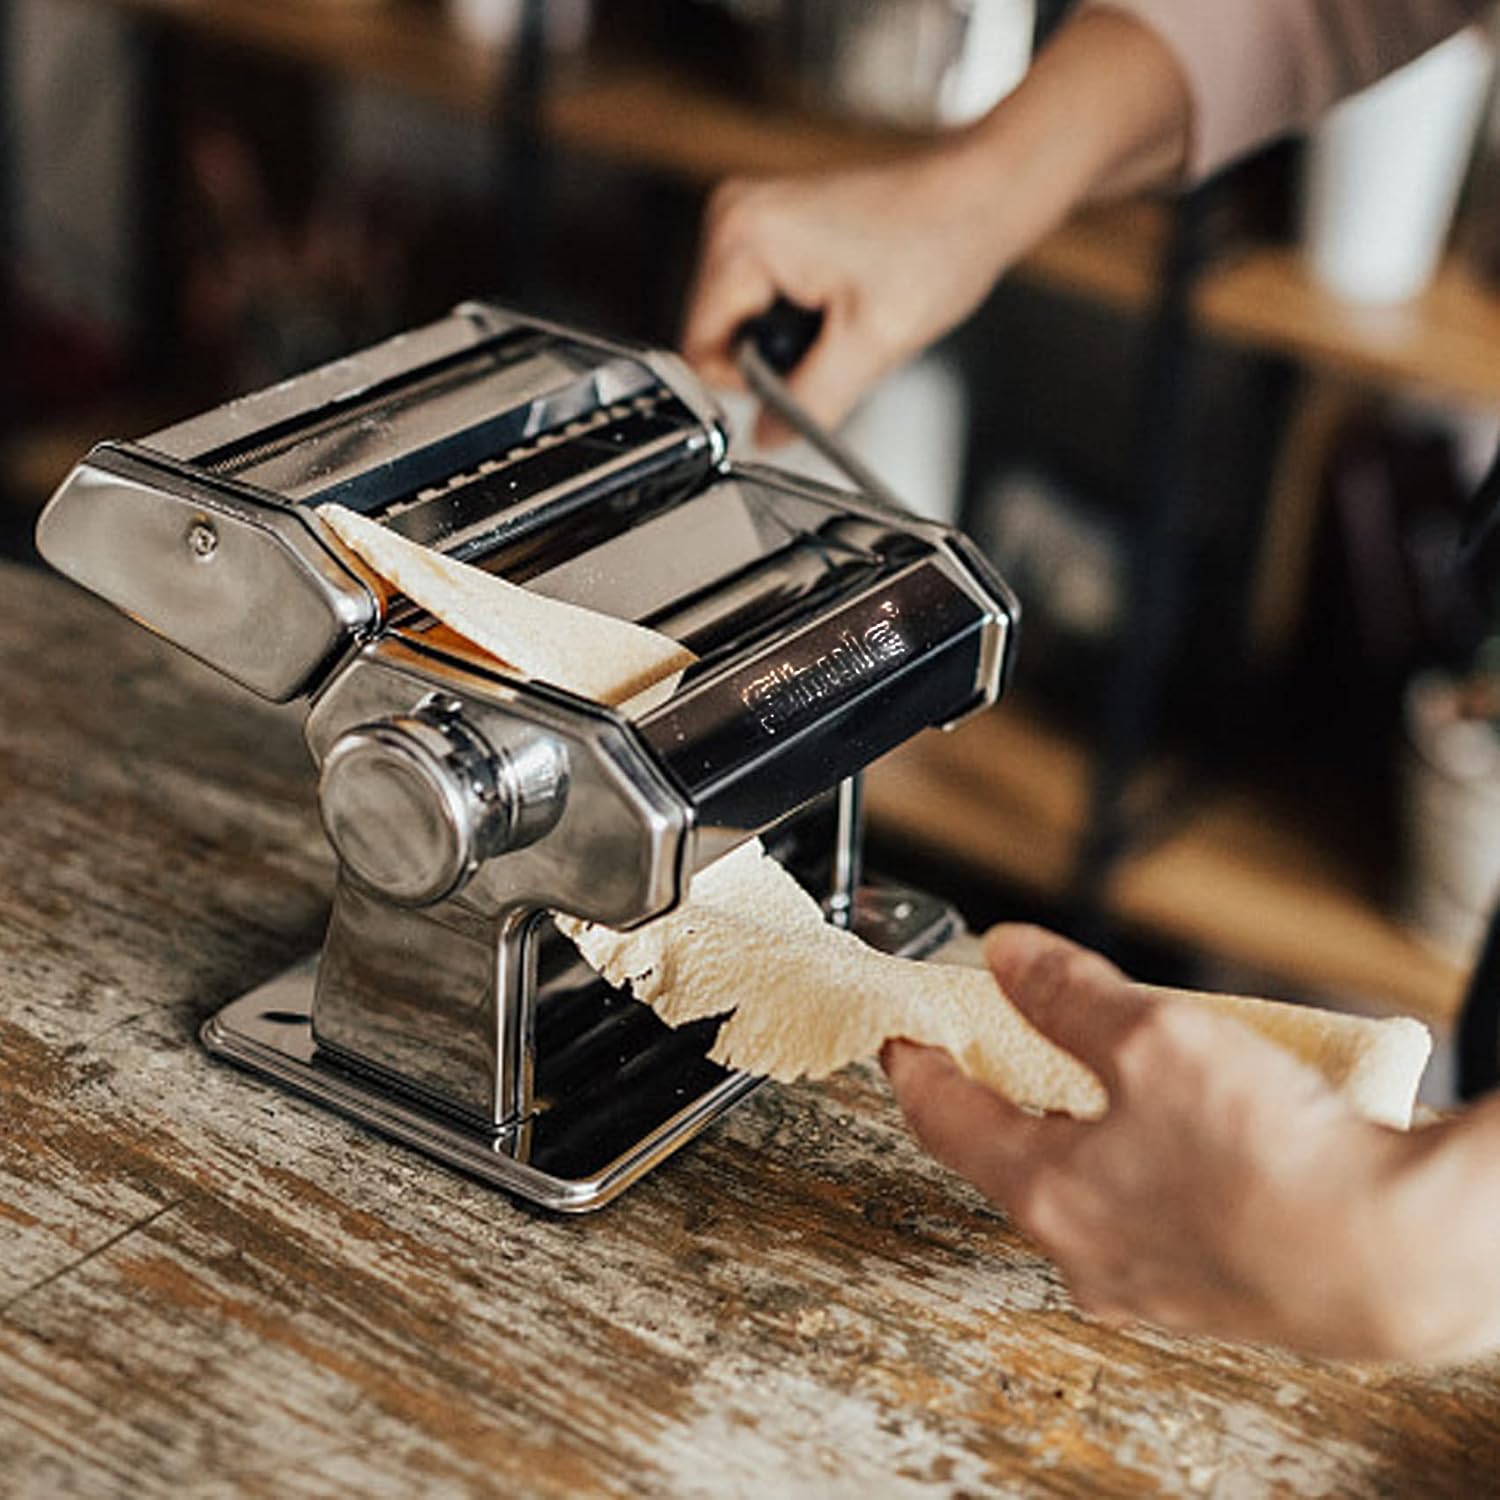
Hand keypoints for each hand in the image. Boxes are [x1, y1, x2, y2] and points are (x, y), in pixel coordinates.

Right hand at [680, 145, 1010, 443]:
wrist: (977, 198)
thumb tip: (765, 440)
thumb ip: (809, 402)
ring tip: (843, 316)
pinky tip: (837, 302)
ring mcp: (748, 216)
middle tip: (836, 340)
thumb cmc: (938, 246)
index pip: (701, 352)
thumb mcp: (872, 345)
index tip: (804, 377)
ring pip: (737, 323)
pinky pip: (758, 300)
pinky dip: (794, 317)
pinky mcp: (769, 225)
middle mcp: (733, 216)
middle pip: (716, 336)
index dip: (748, 385)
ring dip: (786, 339)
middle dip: (771, 358)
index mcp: (744, 238)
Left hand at [883, 925, 1435, 1358]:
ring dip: (1082, 1130)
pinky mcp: (1207, 1290)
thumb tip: (1007, 957)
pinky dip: (1144, 1164)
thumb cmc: (1276, 1162)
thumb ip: (1067, 994)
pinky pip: (1148, 1212)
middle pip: (1011, 1156)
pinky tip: (1186, 1136)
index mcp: (1048, 1194)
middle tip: (998, 1046)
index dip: (916, 1065)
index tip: (899, 1040)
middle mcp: (1085, 1253)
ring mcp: (1147, 1282)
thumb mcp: (1154, 1038)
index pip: (946, 1118)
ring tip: (1109, 1078)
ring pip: (1085, 1187)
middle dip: (1003, 1095)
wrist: (1400, 1259)